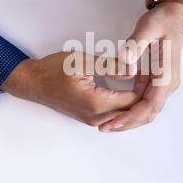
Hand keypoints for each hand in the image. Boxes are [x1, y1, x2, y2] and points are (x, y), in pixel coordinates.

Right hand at [2, 52, 139, 126]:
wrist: (32, 82)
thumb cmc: (53, 70)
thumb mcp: (82, 62)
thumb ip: (110, 66)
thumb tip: (133, 69)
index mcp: (97, 104)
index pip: (133, 101)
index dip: (144, 86)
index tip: (150, 70)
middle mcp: (96, 117)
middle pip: (130, 112)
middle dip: (142, 95)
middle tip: (149, 75)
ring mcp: (91, 119)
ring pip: (122, 115)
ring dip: (134, 100)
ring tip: (142, 81)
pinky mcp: (88, 117)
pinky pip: (113, 114)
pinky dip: (124, 103)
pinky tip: (128, 89)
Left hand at [98, 0, 182, 132]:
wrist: (173, 15)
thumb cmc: (161, 20)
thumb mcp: (148, 27)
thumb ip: (137, 44)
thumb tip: (126, 63)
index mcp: (167, 75)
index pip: (150, 104)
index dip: (132, 115)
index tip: (114, 121)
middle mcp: (168, 84)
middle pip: (149, 113)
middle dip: (128, 122)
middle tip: (105, 128)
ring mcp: (164, 84)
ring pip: (148, 110)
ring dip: (129, 118)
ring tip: (108, 123)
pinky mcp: (158, 81)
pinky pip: (145, 101)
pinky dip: (132, 108)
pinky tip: (116, 109)